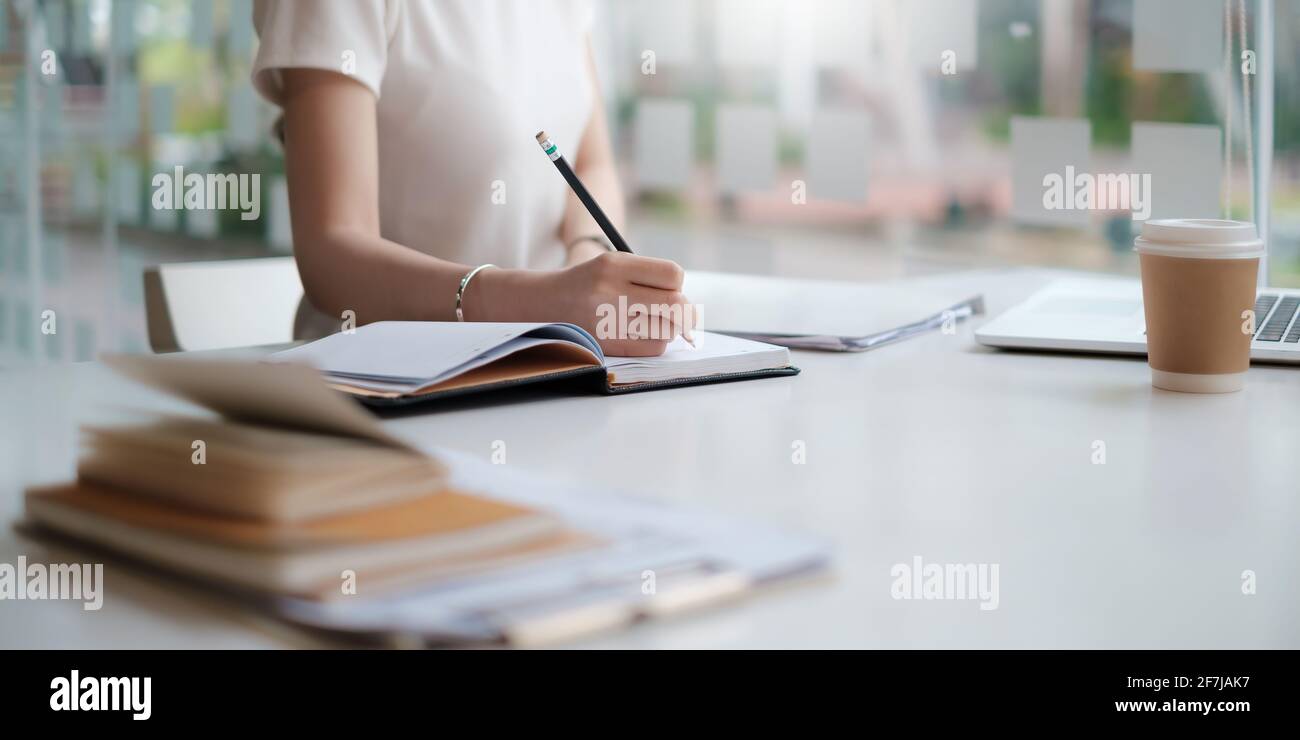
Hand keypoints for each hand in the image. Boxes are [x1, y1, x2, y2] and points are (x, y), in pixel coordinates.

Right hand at [469, 253, 696, 355]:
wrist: (544, 303)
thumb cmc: (590, 283)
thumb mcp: (614, 265)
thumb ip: (650, 278)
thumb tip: (689, 309)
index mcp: (613, 265)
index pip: (673, 274)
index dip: (676, 284)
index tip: (666, 287)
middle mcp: (610, 292)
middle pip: (675, 305)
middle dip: (681, 310)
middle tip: (672, 311)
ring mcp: (607, 321)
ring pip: (667, 330)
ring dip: (668, 328)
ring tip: (651, 321)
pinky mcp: (607, 345)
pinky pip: (653, 348)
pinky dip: (656, 342)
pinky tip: (641, 334)